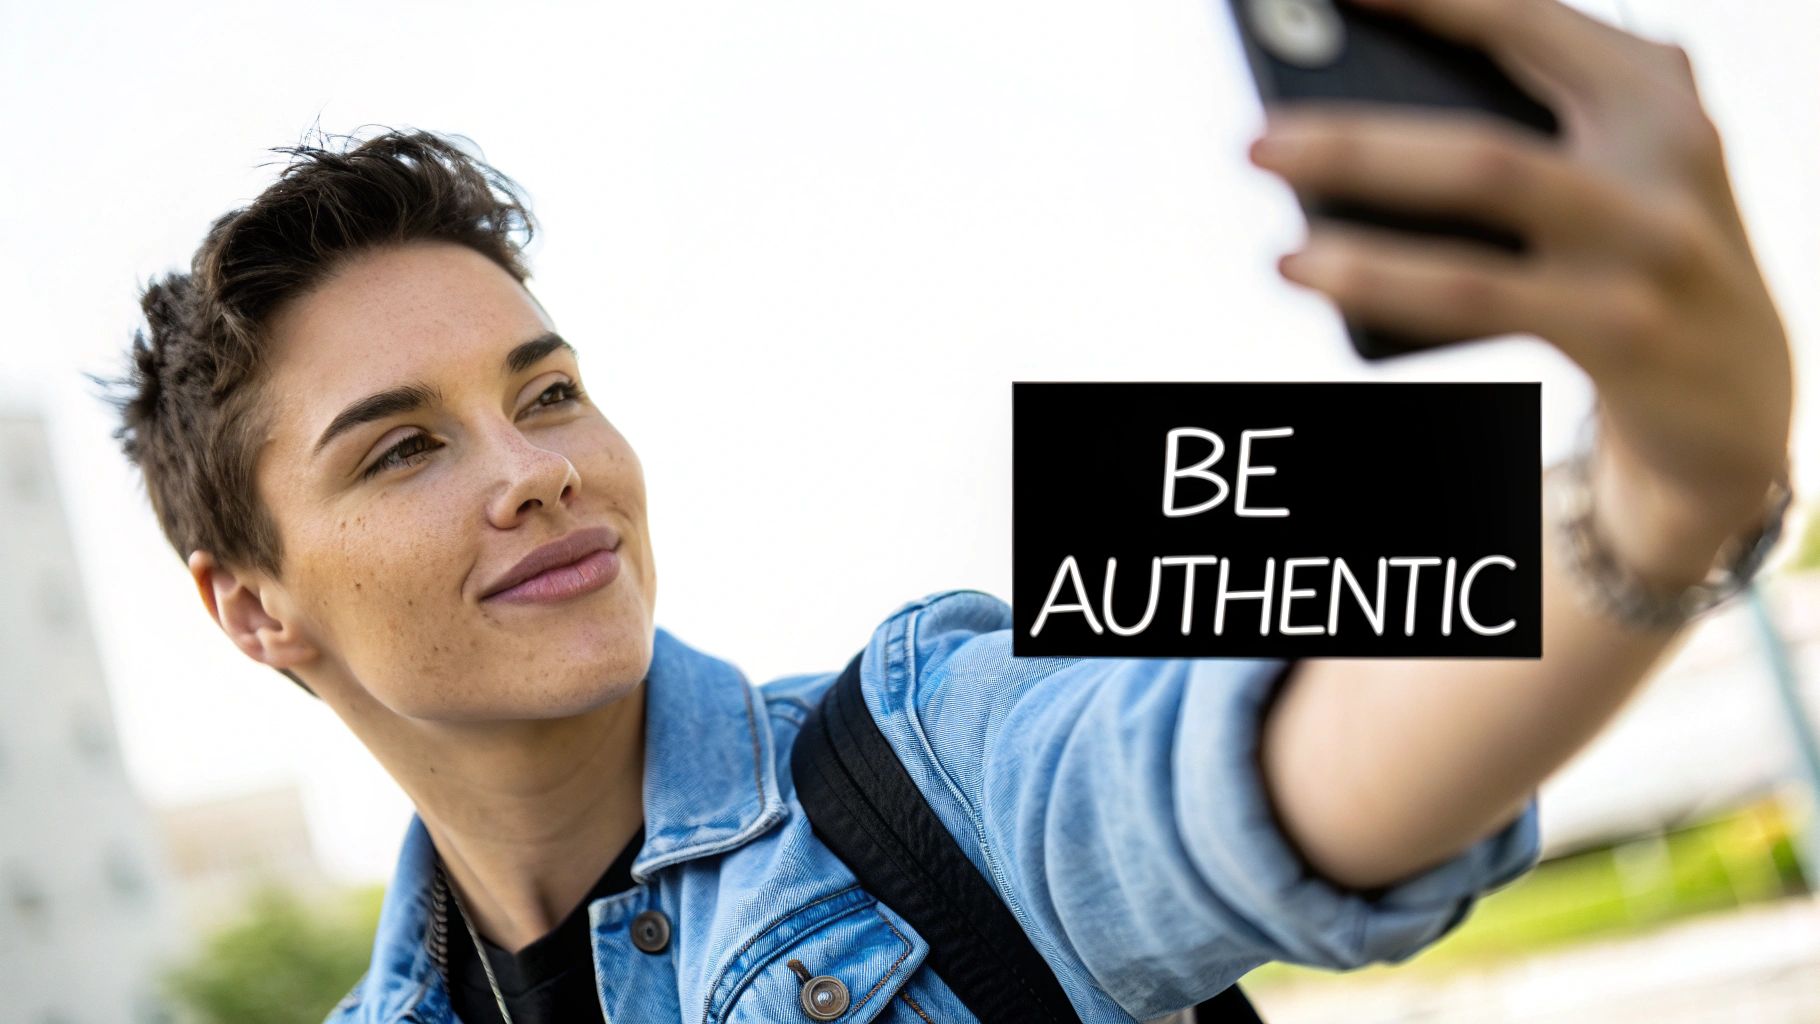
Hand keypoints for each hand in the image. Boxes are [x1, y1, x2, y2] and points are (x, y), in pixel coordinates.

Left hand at [1245, 0, 1793, 552]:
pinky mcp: (1627, 331)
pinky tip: (1314, 271)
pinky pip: (1479, 299)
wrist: (1742, 388)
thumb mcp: (1611, 163)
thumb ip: (1525, 118)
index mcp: (1654, 88)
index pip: (1525, 18)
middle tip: (1254, 138)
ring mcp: (1649, 247)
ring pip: (1479, 211)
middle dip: (1355, 138)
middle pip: (1483, 139)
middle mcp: (1665, 153)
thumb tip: (1347, 108)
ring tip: (1276, 236)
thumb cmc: (1635, 248)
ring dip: (1359, 221)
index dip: (1428, 0)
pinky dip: (1384, 281)